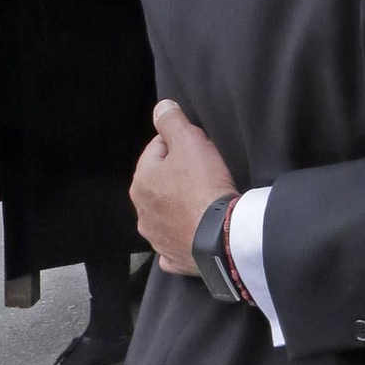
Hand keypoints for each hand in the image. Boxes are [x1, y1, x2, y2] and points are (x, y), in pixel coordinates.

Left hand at [131, 100, 237, 274]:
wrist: (222, 236)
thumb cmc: (204, 186)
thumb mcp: (190, 142)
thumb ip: (172, 121)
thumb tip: (161, 108)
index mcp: (141, 181)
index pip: (158, 149)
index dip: (181, 144)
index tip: (200, 150)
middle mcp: (142, 211)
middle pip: (161, 181)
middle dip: (180, 174)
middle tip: (207, 172)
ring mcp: (156, 237)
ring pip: (166, 211)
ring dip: (180, 204)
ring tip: (206, 199)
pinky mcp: (173, 257)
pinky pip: (173, 241)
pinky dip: (182, 235)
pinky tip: (194, 230)